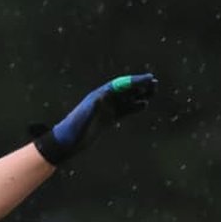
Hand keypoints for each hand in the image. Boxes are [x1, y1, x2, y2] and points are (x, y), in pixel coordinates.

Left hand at [32, 73, 157, 165]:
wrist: (66, 143)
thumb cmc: (72, 130)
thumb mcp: (82, 118)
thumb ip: (92, 107)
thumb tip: (102, 96)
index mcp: (97, 96)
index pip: (119, 84)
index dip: (134, 81)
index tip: (148, 78)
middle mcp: (102, 101)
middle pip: (124, 89)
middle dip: (139, 85)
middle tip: (155, 83)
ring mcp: (105, 110)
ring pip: (126, 99)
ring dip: (139, 95)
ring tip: (153, 92)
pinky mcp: (107, 119)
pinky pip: (124, 110)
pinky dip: (134, 107)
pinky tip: (144, 105)